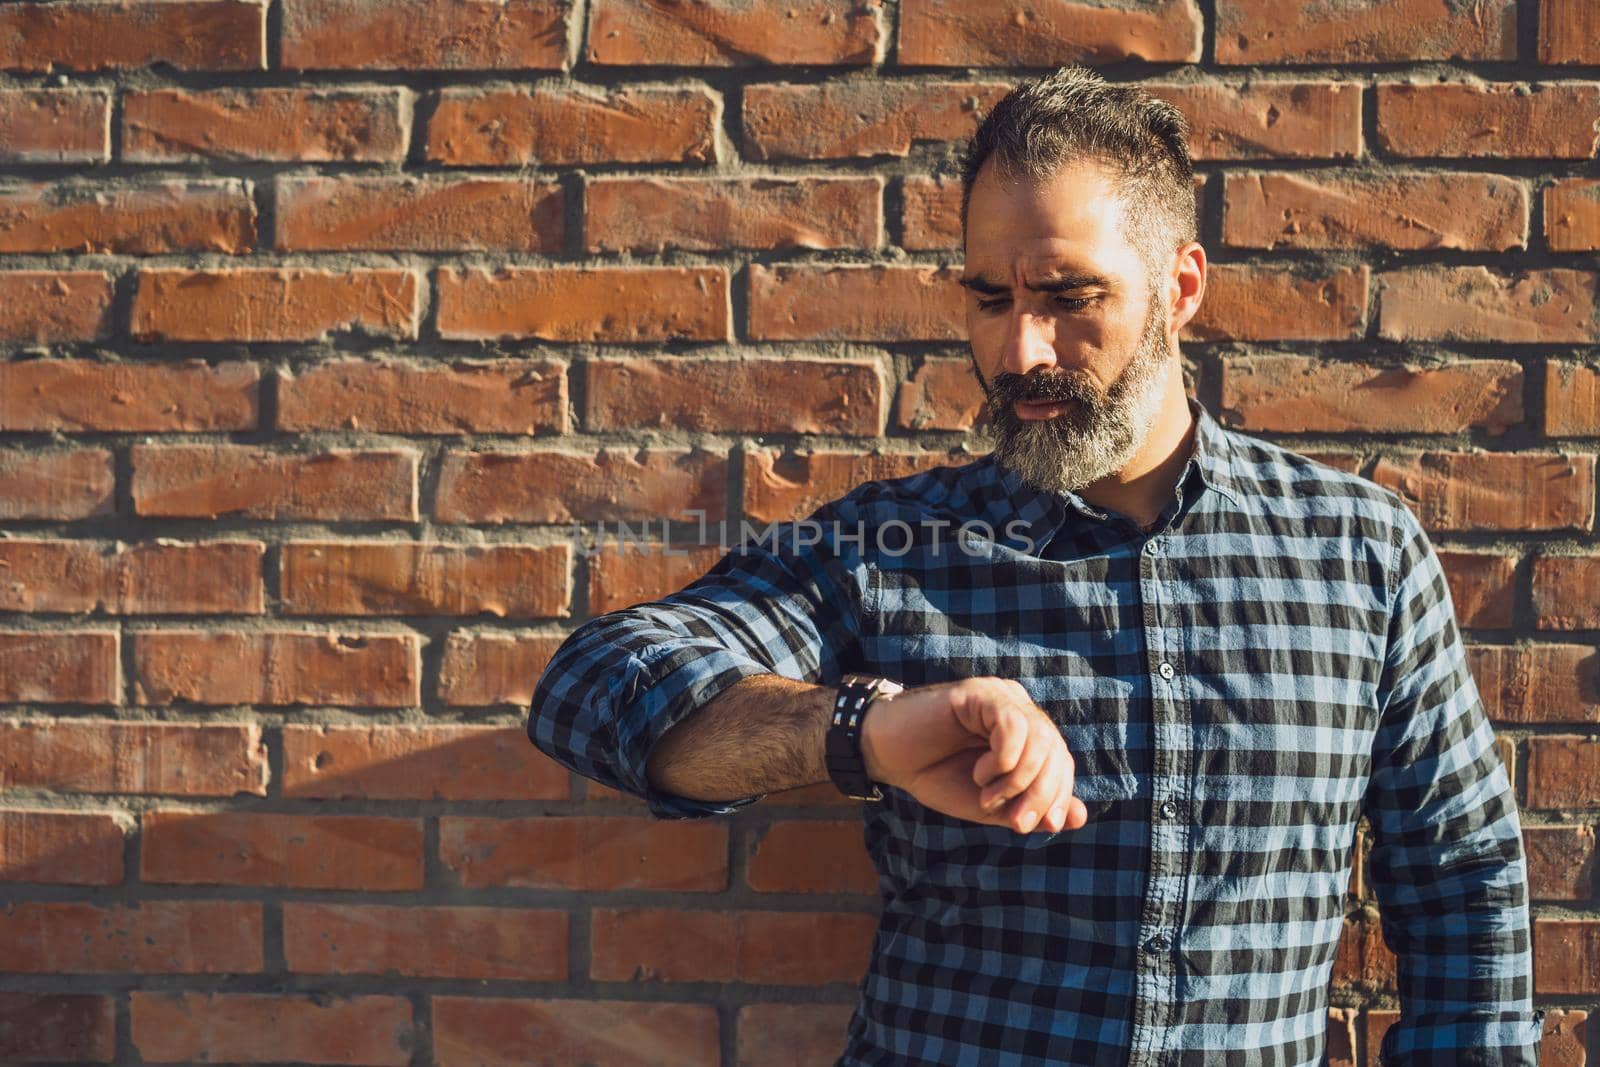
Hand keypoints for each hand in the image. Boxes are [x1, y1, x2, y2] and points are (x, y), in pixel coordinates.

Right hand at [858, 677, 1087, 833]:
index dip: (1058, 798)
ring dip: (1019, 780)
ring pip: (1040, 737)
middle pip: (1056, 751)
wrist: (888, 758)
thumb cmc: (937, 776)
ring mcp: (1001, 698)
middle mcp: (1019, 710)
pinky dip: (1004, 758)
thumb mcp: (991, 804)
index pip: (1062, 762)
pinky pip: (1012, 724)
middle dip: (1041, 795)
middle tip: (1014, 822)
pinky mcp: (980, 692)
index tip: (1034, 827)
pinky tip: (980, 773)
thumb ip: (1031, 808)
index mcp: (1025, 734)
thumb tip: (1081, 817)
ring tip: (987, 796)